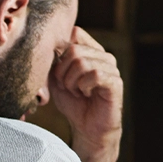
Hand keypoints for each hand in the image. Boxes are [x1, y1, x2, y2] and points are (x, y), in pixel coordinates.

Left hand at [49, 26, 123, 148]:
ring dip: (71, 81)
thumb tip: (47, 45)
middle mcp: (103, 56)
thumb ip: (53, 60)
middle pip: (74, 49)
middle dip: (62, 72)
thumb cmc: (73, 103)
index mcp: (90, 51)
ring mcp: (111, 68)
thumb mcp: (56, 79)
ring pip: (82, 62)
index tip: (57, 71)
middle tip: (66, 86)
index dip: (60, 51)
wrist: (86, 128)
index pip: (75, 33)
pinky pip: (94, 75)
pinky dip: (83, 86)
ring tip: (76, 91)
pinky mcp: (115, 82)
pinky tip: (85, 94)